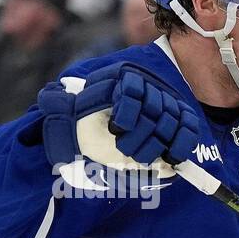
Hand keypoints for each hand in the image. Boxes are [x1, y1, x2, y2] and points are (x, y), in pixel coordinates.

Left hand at [38, 62, 203, 171]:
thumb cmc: (90, 120)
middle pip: (153, 111)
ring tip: (140, 159)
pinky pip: (188, 132)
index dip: (127, 113)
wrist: (115, 126)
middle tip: (125, 151)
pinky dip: (181, 147)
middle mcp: (148, 86)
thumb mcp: (71, 109)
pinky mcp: (184, 120)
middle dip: (139, 138)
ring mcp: (168, 103)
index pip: (133, 91)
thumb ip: (58, 103)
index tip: (116, 130)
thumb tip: (50, 97)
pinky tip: (169, 160)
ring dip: (155, 147)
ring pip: (170, 124)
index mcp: (121, 78)